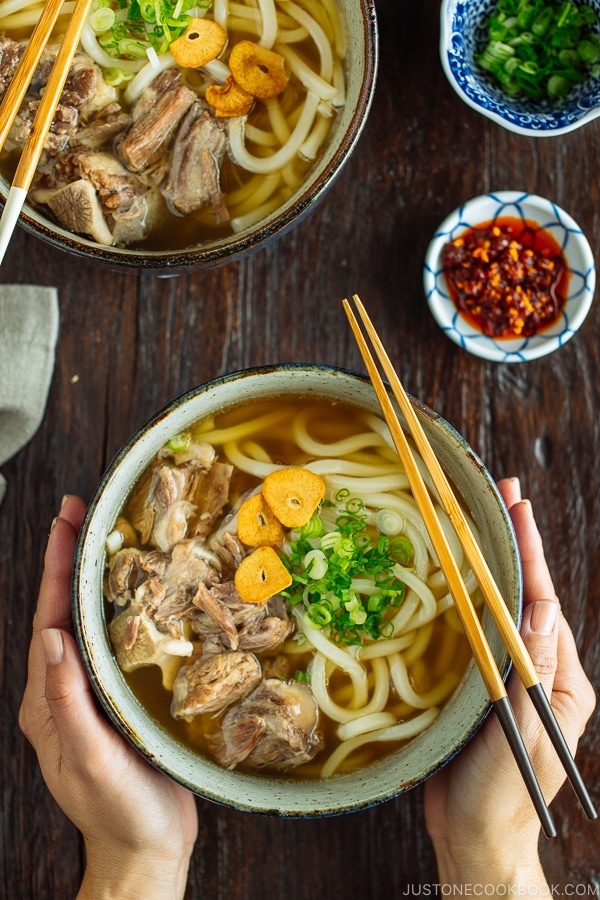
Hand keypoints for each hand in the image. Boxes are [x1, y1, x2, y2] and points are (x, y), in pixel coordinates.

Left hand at [19, 496, 198, 899]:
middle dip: (68, 559)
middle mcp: (65, 689)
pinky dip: (123, 608)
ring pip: (90, 622)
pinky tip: (141, 591)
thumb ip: (67, 700)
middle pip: (64, 611)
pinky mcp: (121, 699)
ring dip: (94, 577)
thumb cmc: (116, 810)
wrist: (147, 848)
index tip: (63, 522)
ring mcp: (92, 693)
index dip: (54, 568)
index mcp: (48, 700)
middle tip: (81, 511)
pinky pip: (118, 642)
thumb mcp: (88, 757)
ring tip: (106, 536)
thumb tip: (52, 638)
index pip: (48, 620)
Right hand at [424, 477, 595, 887]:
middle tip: (504, 496)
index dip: (529, 552)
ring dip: (494, 565)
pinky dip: (472, 600)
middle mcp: (540, 671)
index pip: (542, 602)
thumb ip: (530, 668)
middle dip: (517, 545)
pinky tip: (460, 579)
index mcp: (561, 680)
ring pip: (503, 610)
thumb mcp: (523, 729)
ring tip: (485, 524)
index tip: (516, 507)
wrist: (477, 837)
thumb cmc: (505, 793)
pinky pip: (479, 635)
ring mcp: (512, 678)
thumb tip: (537, 607)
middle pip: (527, 596)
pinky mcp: (484, 689)